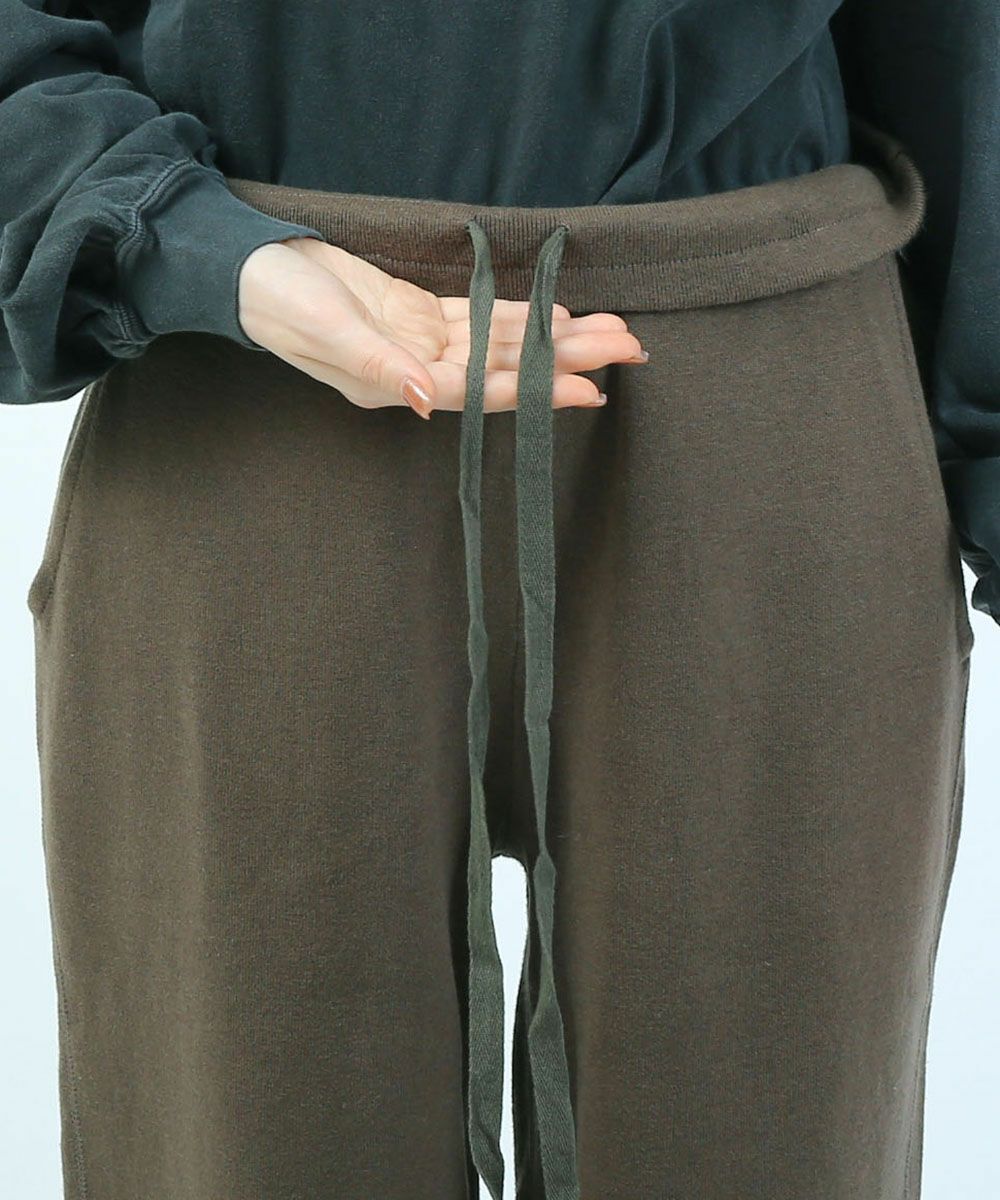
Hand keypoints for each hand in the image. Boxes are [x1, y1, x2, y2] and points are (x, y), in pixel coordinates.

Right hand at [237, 236, 648, 417]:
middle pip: (505, 369)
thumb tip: (430, 400)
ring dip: (554, 338)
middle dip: (566, 360)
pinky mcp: (418, 314)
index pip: (481, 390)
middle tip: (628, 351)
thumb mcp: (327, 331)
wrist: (250, 269)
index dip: (534, 390)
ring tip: (611, 332)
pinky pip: (480, 318)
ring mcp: (421, 344)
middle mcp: (418, 372)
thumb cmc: (278, 302)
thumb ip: (379, 365)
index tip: (587, 387)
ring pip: (501, 343)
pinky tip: (557, 315)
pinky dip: (518, 316)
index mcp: (396, 385)